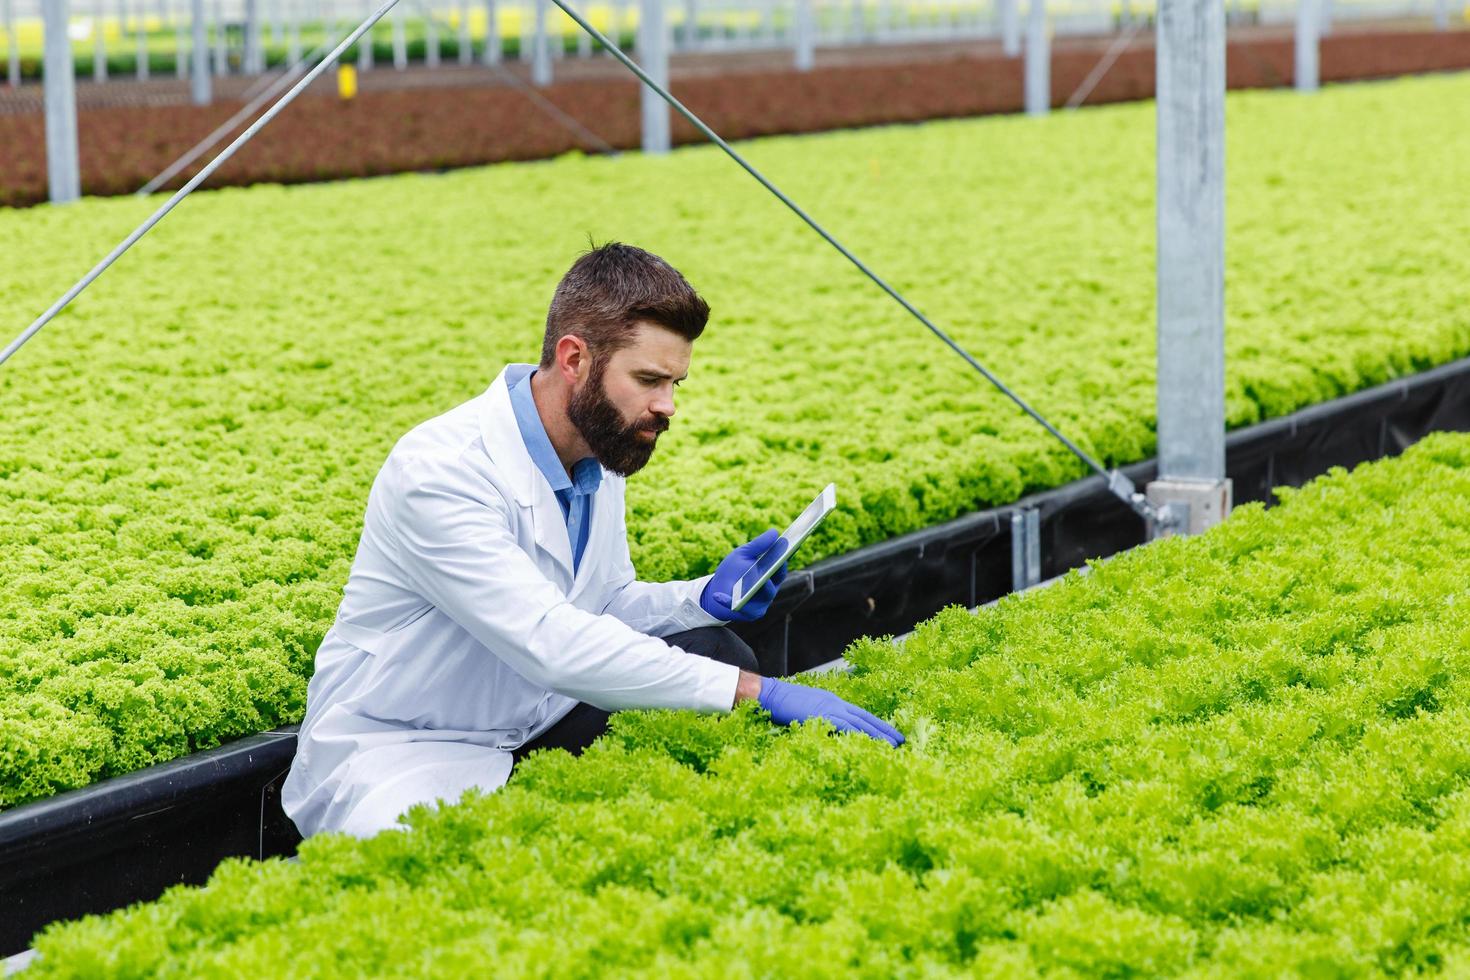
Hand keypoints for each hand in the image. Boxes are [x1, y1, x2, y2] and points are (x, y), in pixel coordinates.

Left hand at [700, 529, 789, 622]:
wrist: (715, 589)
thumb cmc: (732, 571)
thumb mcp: (743, 554)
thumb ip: (758, 545)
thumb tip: (775, 532)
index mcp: (771, 575)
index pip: (781, 567)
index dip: (786, 558)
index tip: (789, 547)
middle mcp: (770, 590)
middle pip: (775, 582)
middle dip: (775, 573)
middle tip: (775, 563)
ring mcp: (761, 603)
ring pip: (764, 595)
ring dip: (759, 588)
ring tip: (753, 582)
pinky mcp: (749, 613)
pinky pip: (741, 608)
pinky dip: (728, 602)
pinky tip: (718, 596)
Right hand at [756, 677, 904, 746]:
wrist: (772, 695)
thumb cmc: (784, 704)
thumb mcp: (807, 710)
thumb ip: (820, 719)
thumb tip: (828, 730)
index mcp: (833, 702)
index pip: (860, 714)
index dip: (877, 723)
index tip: (890, 732)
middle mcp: (836, 703)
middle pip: (865, 718)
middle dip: (884, 729)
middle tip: (901, 740)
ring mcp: (831, 708)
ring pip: (860, 723)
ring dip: (878, 734)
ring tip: (893, 745)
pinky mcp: (823, 715)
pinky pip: (845, 726)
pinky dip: (859, 734)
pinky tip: (870, 741)